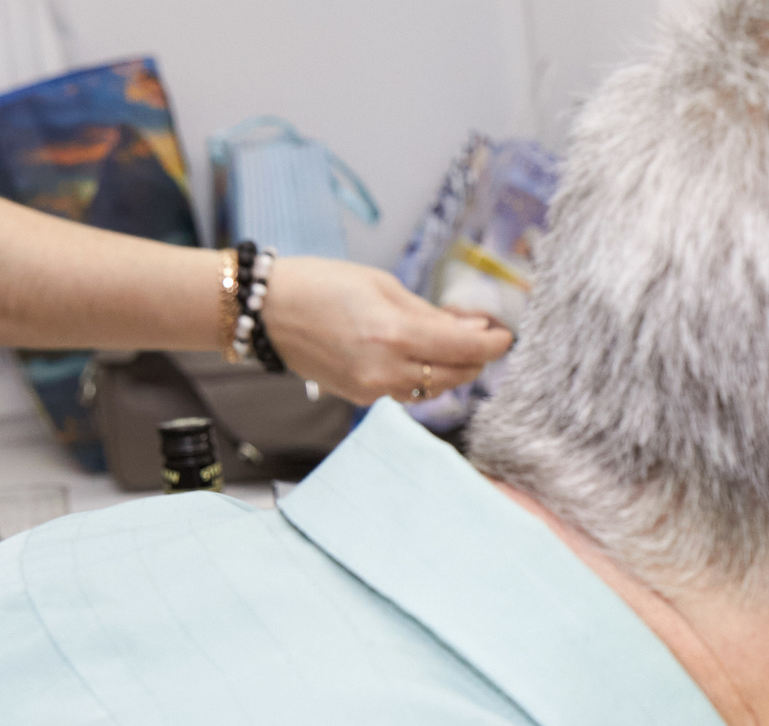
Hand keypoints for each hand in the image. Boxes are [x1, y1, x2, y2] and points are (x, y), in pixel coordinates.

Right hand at [262, 256, 511, 405]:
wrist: (263, 312)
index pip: (464, 348)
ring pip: (434, 389)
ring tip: (452, 345)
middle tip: (483, 337)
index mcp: (394, 333)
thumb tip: (472, 327)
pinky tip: (420, 358)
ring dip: (451, 370)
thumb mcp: (382, 285)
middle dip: (476, 358)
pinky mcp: (360, 397)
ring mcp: (372, 388)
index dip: (492, 344)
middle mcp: (386, 368)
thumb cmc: (319, 285)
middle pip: (456, 375)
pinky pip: (407, 393)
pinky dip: (422, 378)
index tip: (505, 335)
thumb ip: (429, 312)